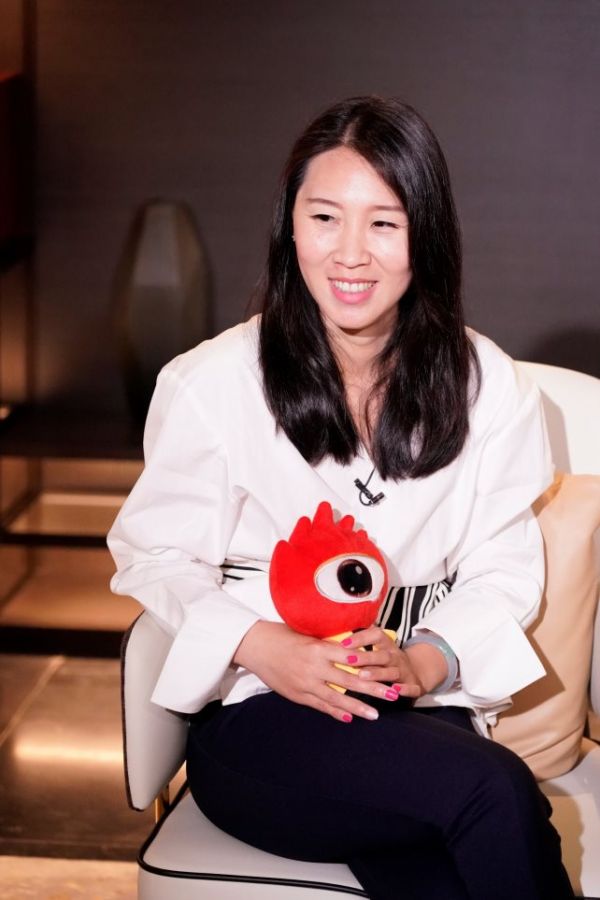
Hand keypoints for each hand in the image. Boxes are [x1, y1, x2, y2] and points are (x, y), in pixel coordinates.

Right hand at [233, 620, 404, 723]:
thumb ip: (328, 644)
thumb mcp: (308, 635)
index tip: (389, 666)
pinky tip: (349, 718)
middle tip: (393, 694)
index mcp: (318, 648)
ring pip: (337, 698)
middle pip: (350, 680)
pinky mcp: (297, 694)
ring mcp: (305, 683)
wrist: (255, 646)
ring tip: (376, 715)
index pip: (352, 657)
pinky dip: (335, 712)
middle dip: (374, 688)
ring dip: (358, 707)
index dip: (371, 663)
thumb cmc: (282, 635)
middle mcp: (314, 667)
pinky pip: (320, 705)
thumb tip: (351, 649)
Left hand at [342, 626, 448, 698]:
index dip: (361, 638)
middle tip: (350, 660)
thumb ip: (360, 645)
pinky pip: (412, 687)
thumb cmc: (387, 661)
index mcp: (386, 646)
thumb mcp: (378, 649)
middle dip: (366, 657)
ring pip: (393, 671)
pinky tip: (395, 691)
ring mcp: (405, 671)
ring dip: (379, 674)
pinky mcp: (414, 685)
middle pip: (382, 655)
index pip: (376, 635)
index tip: (343, 642)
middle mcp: (395, 657)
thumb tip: (333, 638)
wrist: (417, 672)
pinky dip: (405, 689)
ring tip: (363, 676)